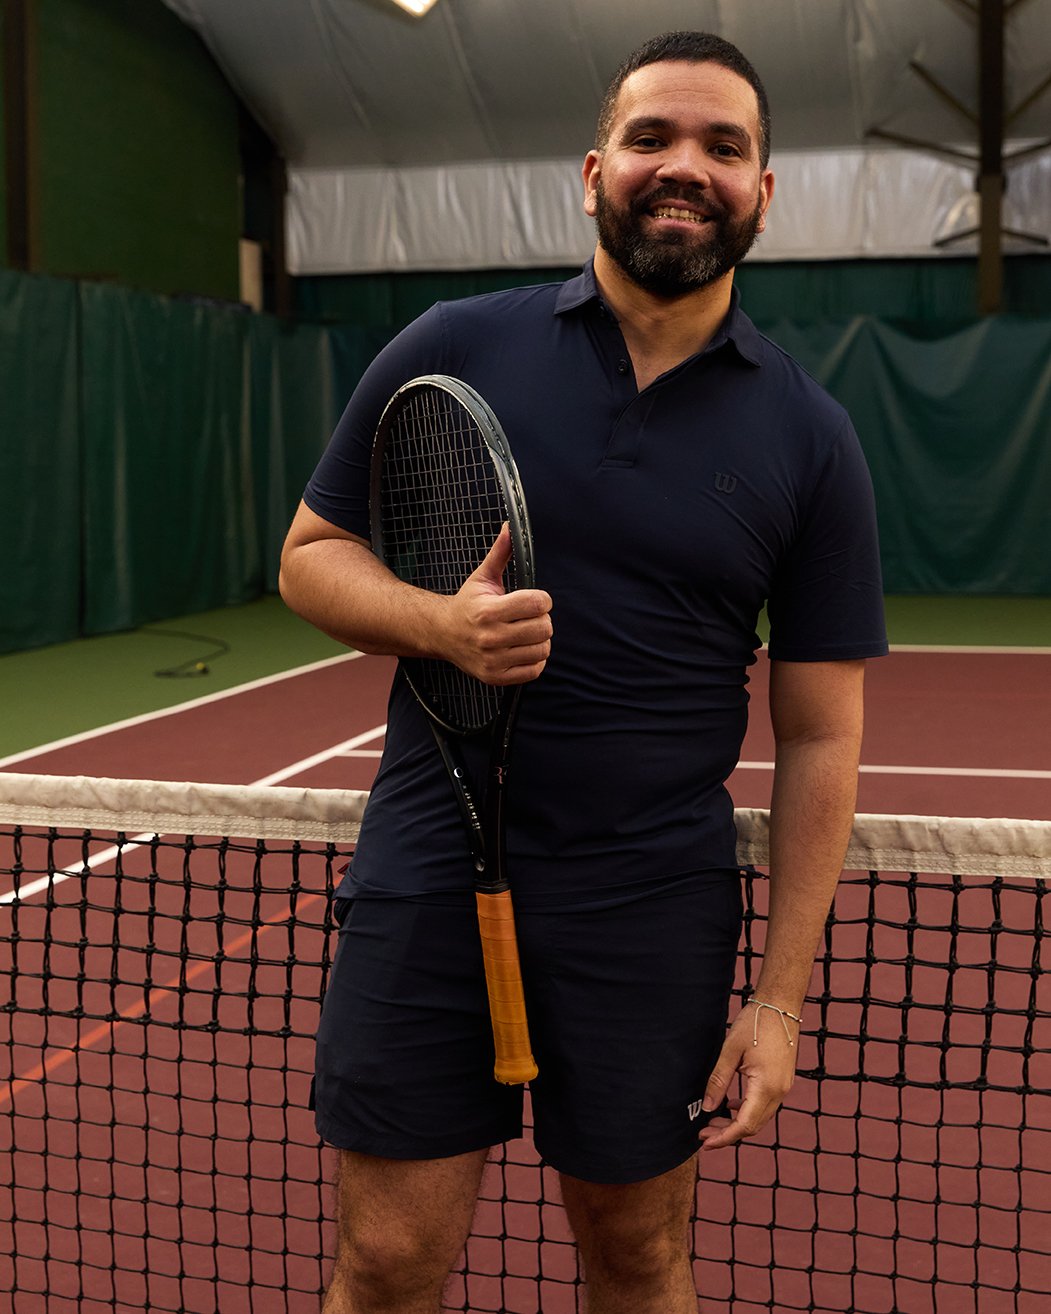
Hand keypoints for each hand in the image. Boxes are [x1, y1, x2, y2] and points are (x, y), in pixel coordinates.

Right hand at [440, 525, 552, 684]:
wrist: (443, 634)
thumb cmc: (467, 605)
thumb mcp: (482, 578)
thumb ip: (500, 552)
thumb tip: (509, 527)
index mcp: (488, 611)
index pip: (537, 604)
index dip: (542, 599)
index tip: (534, 599)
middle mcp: (489, 638)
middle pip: (544, 628)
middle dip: (542, 619)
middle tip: (530, 616)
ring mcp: (493, 660)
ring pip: (542, 649)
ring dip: (540, 639)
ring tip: (527, 632)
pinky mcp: (496, 677)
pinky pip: (535, 670)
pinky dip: (535, 659)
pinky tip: (523, 648)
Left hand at [696, 1003, 799, 1151]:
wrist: (780, 1006)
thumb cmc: (754, 1023)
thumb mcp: (730, 1050)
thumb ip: (718, 1080)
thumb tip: (708, 1107)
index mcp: (767, 1087)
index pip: (744, 1125)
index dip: (724, 1137)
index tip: (705, 1142)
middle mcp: (779, 1093)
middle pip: (753, 1127)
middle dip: (727, 1134)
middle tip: (703, 1134)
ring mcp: (783, 1088)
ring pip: (760, 1118)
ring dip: (737, 1124)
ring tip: (713, 1122)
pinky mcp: (782, 1081)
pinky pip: (765, 1106)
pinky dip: (747, 1111)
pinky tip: (732, 1106)